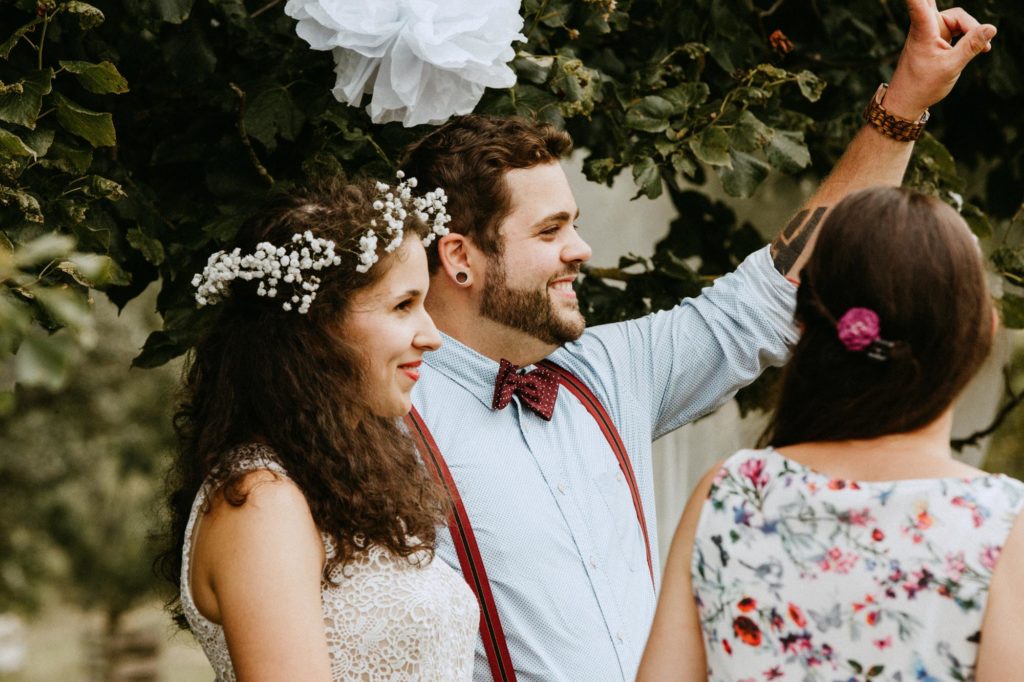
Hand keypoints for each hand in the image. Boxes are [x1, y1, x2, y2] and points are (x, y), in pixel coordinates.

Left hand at [883, 0, 995, 119]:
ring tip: (984, 49)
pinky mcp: (934, 37)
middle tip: (943, 37)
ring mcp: (929, 31)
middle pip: (946, 7)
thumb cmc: (923, 86)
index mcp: (923, 31)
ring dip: (971, 31)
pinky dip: (967, 35)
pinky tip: (981, 46)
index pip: (918, 4)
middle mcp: (924, 26)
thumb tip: (992, 27)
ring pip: (957, 19)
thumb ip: (972, 46)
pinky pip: (956, 28)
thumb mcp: (951, 67)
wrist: (907, 102)